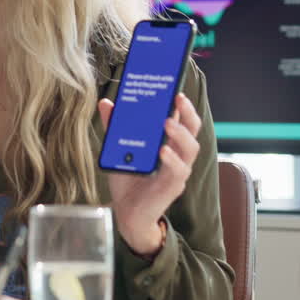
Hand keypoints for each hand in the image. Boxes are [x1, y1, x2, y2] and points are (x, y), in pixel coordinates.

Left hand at [100, 93, 201, 253]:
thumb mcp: (119, 150)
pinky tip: (162, 151)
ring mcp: (177, 171)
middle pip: (192, 130)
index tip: (174, 86)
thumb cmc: (128, 180)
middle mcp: (178, 155)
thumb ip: (115, 127)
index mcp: (168, 143)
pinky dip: (172, 160)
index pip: (181, 119)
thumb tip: (107, 103)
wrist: (126, 212)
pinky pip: (178, 171)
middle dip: (187, 112)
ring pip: (190, 149)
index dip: (182, 104)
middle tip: (177, 97)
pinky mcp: (172, 187)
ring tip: (167, 123)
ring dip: (180, 134)